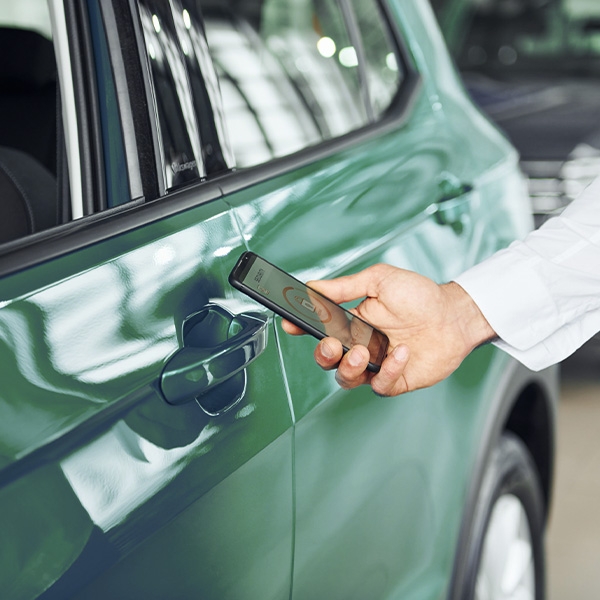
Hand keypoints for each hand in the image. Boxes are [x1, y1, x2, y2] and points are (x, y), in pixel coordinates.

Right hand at [281, 264, 495, 395]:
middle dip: (324, 355)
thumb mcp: (380, 281)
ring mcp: (376, 364)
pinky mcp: (395, 380)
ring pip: (346, 378)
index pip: (319, 329)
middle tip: (334, 345)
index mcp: (352, 322)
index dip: (301, 329)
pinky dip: (388, 372)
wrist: (454, 315)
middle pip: (327, 360)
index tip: (291, 325)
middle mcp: (360, 345)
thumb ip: (345, 286)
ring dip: (349, 367)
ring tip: (364, 352)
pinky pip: (379, 385)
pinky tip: (401, 353)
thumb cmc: (421, 296)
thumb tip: (314, 285)